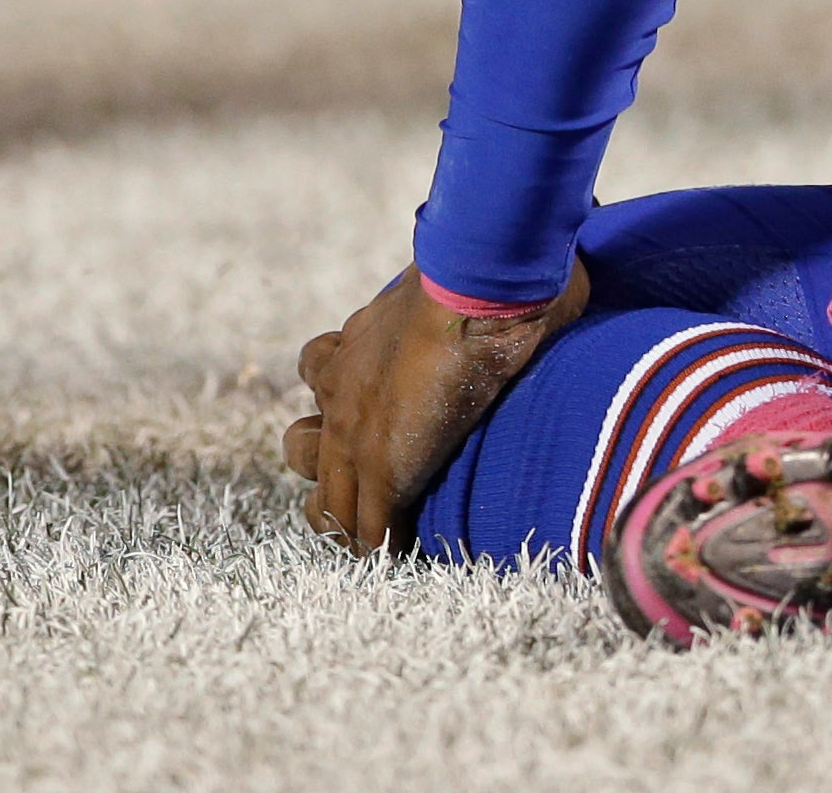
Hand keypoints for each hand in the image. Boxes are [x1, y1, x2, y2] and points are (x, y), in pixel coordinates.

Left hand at [284, 262, 588, 551]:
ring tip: (383, 527)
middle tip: (372, 476)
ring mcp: (353, 435)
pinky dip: (384, 547)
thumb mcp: (451, 284)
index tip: (383, 421)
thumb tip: (529, 285)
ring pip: (324, 503)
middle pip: (301, 444)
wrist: (477, 293)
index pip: (319, 373)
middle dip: (326, 463)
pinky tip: (406, 552)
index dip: (341, 405)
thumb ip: (452, 298)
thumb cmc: (483, 279)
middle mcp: (342, 387)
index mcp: (357, 342)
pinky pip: (368, 531)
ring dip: (350, 517)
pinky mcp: (382, 471)